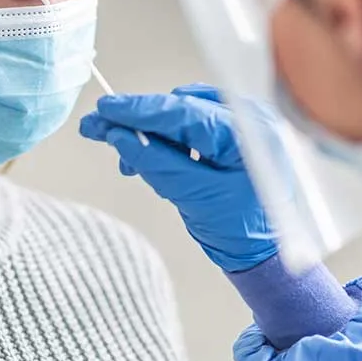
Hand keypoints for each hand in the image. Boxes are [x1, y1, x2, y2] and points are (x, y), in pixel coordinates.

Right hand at [79, 83, 277, 272]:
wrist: (264, 251)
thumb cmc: (239, 230)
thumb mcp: (194, 198)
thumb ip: (157, 164)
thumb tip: (119, 136)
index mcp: (247, 134)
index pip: (183, 112)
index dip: (139, 110)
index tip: (105, 109)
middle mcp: (249, 119)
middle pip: (180, 109)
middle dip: (137, 121)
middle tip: (97, 127)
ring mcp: (244, 124)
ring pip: (182, 117)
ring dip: (151, 134)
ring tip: (127, 160)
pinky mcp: (235, 133)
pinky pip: (192, 126)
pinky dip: (168, 140)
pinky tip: (150, 158)